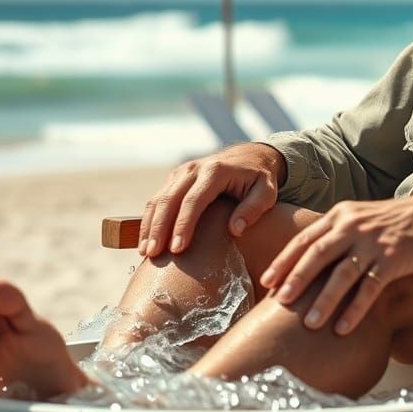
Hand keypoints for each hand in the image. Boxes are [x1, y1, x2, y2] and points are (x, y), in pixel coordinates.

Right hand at [138, 143, 285, 256]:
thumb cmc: (260, 179)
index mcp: (216, 171)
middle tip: (153, 255)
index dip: (183, 225)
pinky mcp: (175, 178)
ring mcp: (182, 172)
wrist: (250, 156)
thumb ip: (253, 209)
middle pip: (170, 199)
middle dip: (159, 228)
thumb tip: (235, 230)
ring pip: (158, 199)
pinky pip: (157, 199)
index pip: (194, 200)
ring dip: (149, 225)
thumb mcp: (267, 192)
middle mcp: (195, 168)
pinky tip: (147, 240)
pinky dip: (149, 219)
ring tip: (145, 252)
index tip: (177, 249)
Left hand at [261, 194, 412, 335]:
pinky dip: (356, 309)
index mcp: (339, 216)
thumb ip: (331, 235)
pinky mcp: (392, 259)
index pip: (305, 239)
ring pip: (343, 273)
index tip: (266, 281)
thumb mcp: (355, 218)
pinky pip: (370, 287)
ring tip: (309, 323)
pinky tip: (343, 328)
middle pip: (319, 254)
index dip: (284, 260)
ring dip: (325, 299)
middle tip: (280, 301)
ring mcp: (372, 243)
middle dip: (297, 278)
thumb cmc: (386, 223)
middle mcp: (352, 227)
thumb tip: (301, 264)